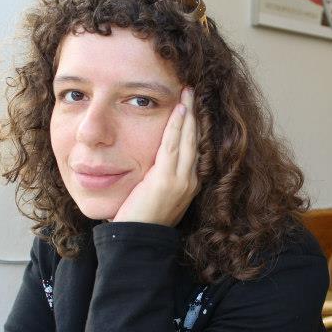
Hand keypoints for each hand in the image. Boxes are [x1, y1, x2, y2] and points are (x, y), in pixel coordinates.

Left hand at [113, 88, 199, 225]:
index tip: (192, 106)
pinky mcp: (168, 180)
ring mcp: (182, 181)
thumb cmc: (140, 219)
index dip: (193, 126)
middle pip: (195, 140)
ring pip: (188, 139)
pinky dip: (178, 126)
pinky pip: (174, 146)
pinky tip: (179, 110)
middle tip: (193, 90)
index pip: (193, 148)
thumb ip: (157, 177)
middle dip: (195, 114)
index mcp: (188, 184)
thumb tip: (151, 163)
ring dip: (188, 114)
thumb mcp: (154, 194)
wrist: (137, 240)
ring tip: (188, 93)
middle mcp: (190, 181)